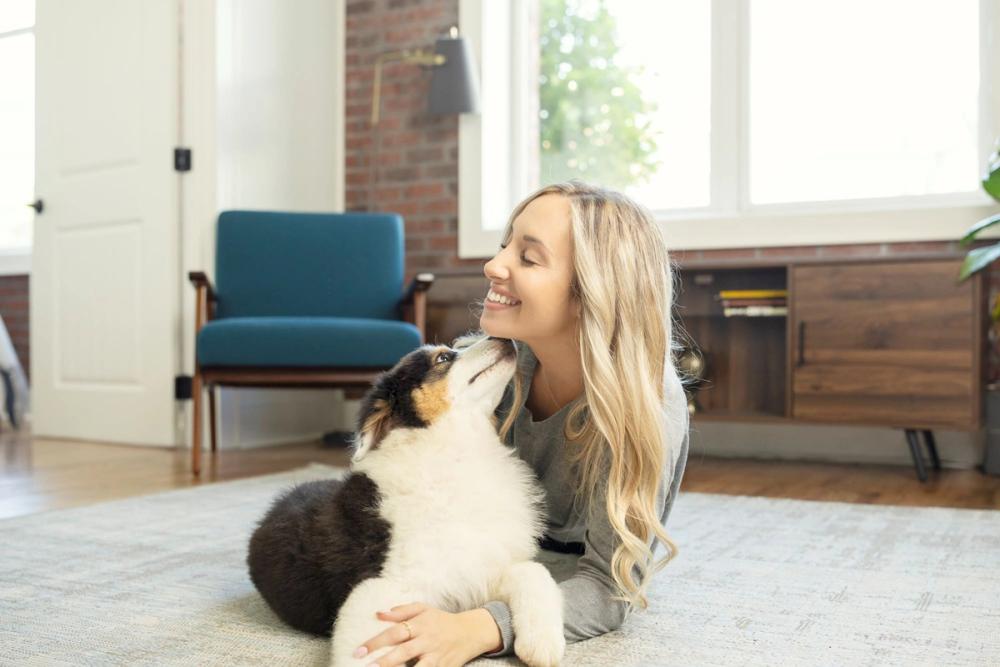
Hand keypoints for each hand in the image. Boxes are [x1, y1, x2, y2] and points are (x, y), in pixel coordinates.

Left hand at [353, 602, 495, 666]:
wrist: (472, 632)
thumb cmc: (442, 620)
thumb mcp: (424, 609)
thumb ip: (402, 611)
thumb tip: (379, 613)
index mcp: (421, 624)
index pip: (395, 632)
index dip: (376, 641)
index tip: (359, 651)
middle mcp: (427, 640)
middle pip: (404, 651)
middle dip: (384, 661)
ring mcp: (436, 656)